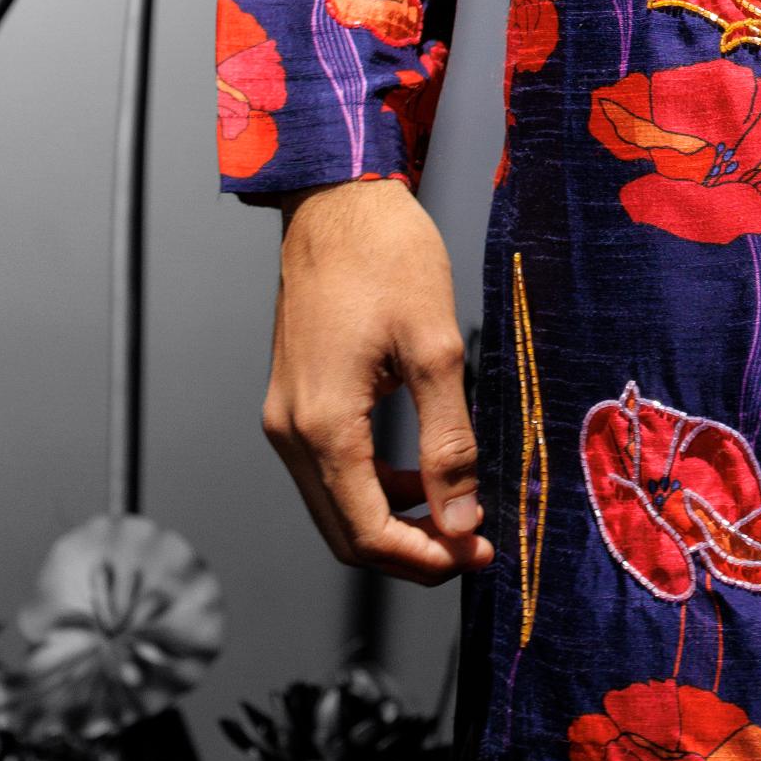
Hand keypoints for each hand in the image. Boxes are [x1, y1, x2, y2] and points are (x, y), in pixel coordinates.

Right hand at [264, 173, 491, 583]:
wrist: (338, 201)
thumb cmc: (387, 258)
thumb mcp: (436, 348)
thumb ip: (448, 442)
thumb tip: (460, 521)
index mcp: (324, 424)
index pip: (365, 533)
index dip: (424, 559)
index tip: (476, 555)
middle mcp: (290, 431)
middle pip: (343, 533)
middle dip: (409, 552)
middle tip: (471, 545)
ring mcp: (284, 417)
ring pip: (334, 507)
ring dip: (392, 522)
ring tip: (455, 513)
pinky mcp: (292, 401)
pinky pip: (329, 471)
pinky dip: (373, 488)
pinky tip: (420, 472)